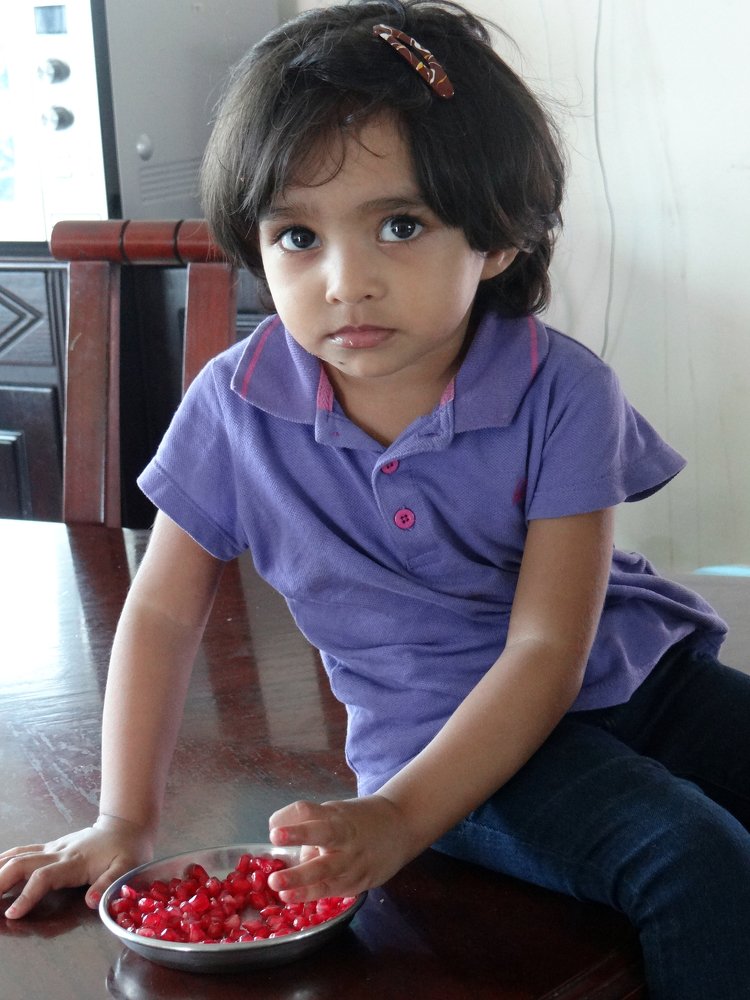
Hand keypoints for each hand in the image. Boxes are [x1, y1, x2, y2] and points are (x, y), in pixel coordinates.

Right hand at [0, 815, 153, 917]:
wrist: (127, 826)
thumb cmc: (128, 850)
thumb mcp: (127, 867)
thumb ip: (108, 883)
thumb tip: (89, 901)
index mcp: (75, 862)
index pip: (44, 878)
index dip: (27, 895)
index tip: (12, 914)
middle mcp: (59, 853)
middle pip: (22, 864)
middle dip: (0, 882)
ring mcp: (53, 848)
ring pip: (18, 856)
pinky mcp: (51, 847)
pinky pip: (23, 851)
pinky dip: (4, 859)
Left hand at [267, 794, 413, 901]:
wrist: (401, 827)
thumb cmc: (358, 820)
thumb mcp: (335, 814)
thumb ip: (311, 830)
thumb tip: (287, 852)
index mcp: (336, 815)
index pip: (310, 811)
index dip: (291, 818)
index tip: (272, 827)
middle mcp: (345, 836)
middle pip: (322, 833)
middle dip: (299, 836)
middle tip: (276, 837)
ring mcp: (353, 861)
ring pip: (327, 872)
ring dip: (301, 880)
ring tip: (279, 888)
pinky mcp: (359, 882)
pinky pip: (332, 890)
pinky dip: (312, 894)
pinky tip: (294, 898)